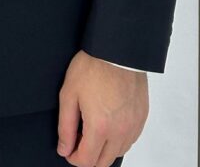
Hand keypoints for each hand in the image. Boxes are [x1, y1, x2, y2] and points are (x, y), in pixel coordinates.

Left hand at [57, 50, 147, 165]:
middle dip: (88, 157)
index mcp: (100, 127)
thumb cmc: (92, 68)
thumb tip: (64, 148)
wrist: (117, 50)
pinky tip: (108, 124)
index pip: (86, 161)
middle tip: (78, 139)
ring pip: (117, 153)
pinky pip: (129, 140)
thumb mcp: (69, 94)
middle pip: (103, 162)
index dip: (73, 157)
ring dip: (103, 149)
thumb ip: (65, 126)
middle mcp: (120, 132)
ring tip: (92, 128)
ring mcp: (133, 126)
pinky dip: (117, 140)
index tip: (67, 148)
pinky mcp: (141, 118)